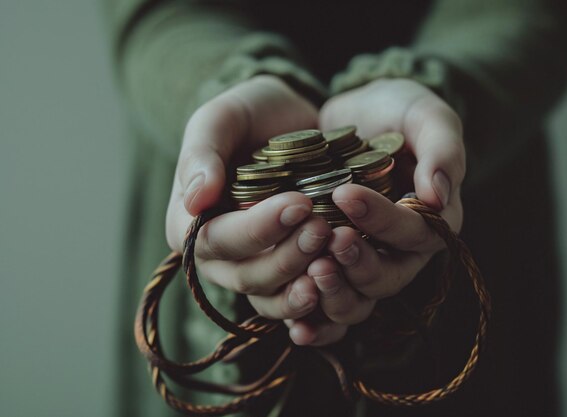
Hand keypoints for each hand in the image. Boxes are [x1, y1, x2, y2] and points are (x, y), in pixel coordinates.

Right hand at [165, 75, 329, 323]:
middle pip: (248, 277)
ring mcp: (257, 270)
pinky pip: (300, 306)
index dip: (257, 229)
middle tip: (323, 228)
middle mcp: (221, 258)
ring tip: (334, 263)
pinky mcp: (291, 274)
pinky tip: (341, 290)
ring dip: (304, 289)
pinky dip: (319, 306)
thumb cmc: (248, 117)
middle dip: (287, 258)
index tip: (298, 203)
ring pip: (273, 299)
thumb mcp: (219, 120)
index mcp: (192, 225)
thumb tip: (197, 201)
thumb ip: (201, 155)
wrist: (289, 122)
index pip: (217, 241)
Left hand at [287, 78, 464, 344]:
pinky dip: (314, 318)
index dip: (383, 221)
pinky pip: (327, 304)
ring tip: (306, 275)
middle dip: (356, 266)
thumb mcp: (426, 116)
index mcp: (432, 221)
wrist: (359, 116)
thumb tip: (438, 196)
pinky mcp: (333, 264)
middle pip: (386, 278)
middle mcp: (401, 251)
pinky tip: (295, 325)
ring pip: (358, 300)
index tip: (346, 193)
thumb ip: (441, 149)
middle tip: (325, 243)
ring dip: (334, 295)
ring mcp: (366, 261)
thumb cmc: (399, 111)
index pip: (414, 233)